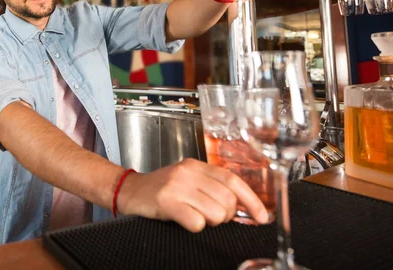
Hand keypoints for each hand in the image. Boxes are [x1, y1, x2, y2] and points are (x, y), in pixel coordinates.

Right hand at [117, 158, 268, 231]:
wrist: (129, 191)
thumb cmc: (161, 189)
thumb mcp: (187, 180)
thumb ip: (211, 187)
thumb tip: (242, 207)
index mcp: (196, 166)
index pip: (232, 180)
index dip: (251, 200)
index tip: (262, 216)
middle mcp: (188, 173)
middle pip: (226, 199)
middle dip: (225, 216)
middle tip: (211, 216)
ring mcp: (177, 186)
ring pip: (214, 213)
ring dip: (210, 222)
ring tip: (195, 216)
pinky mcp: (167, 202)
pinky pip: (196, 222)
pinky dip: (195, 226)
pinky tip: (184, 220)